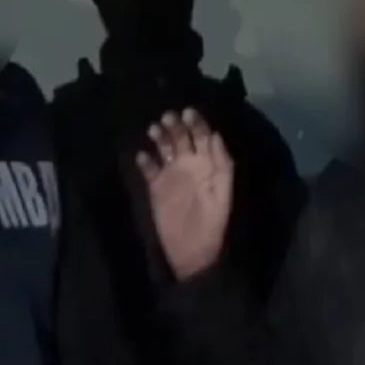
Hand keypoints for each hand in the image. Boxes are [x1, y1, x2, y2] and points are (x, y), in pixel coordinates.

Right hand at [136, 108, 234, 278]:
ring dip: (159, 137)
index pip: (202, 136)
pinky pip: (148, 168)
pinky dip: (144, 160)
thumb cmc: (212, 223)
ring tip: (154, 130)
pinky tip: (142, 156)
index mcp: (208, 164)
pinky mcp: (155, 187)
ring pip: (163, 148)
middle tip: (167, 118)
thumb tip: (216, 135)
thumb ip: (221, 164)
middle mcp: (189, 165)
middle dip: (175, 125)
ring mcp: (171, 174)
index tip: (188, 112)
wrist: (192, 252)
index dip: (197, 122)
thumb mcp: (222, 193)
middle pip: (181, 137)